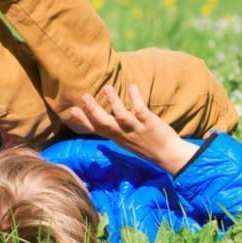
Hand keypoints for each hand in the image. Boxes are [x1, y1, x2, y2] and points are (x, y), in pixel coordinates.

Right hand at [63, 84, 197, 172]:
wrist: (169, 155)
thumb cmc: (146, 146)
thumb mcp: (126, 141)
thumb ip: (113, 131)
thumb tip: (98, 124)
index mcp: (117, 138)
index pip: (96, 130)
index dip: (83, 121)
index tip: (72, 111)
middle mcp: (123, 134)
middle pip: (105, 123)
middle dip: (93, 110)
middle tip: (84, 96)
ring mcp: (136, 129)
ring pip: (122, 116)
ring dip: (114, 102)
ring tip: (107, 87)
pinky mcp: (149, 123)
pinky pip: (141, 110)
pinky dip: (136, 99)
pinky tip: (133, 87)